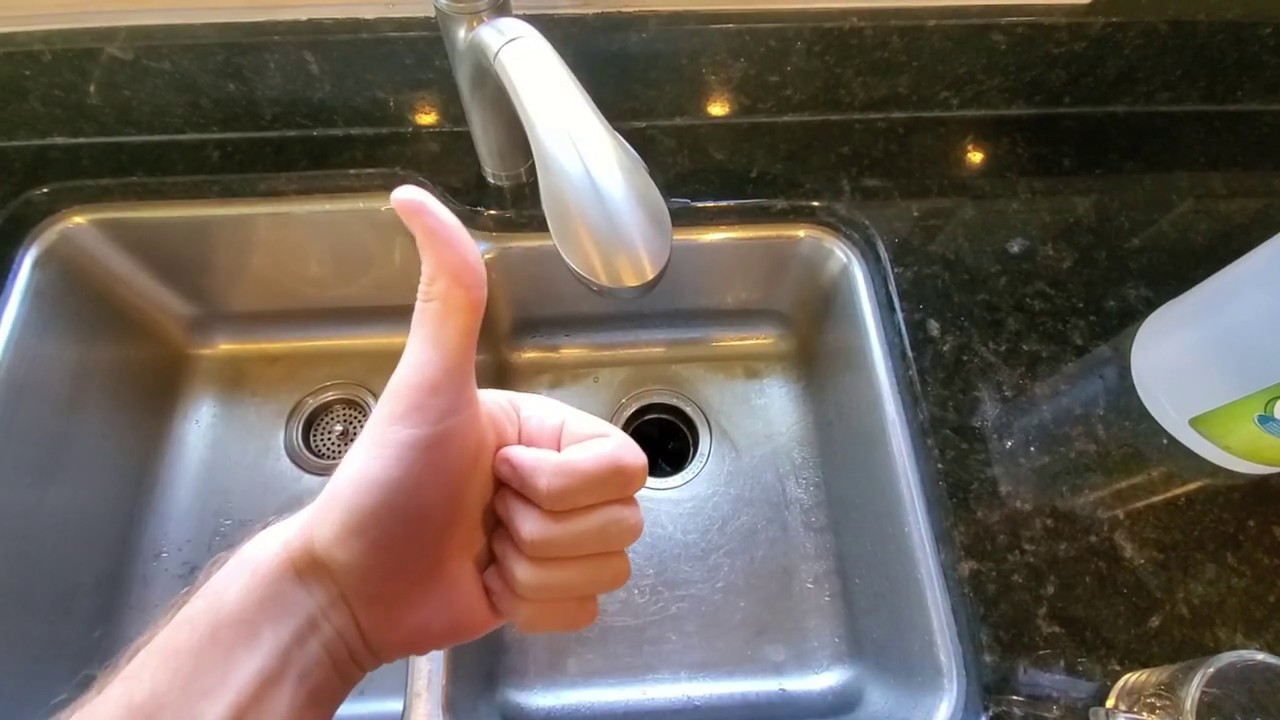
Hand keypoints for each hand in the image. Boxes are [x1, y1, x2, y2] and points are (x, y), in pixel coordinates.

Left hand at [288, 185, 648, 666]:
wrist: (353, 583)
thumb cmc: (385, 485)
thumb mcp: (426, 385)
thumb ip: (449, 296)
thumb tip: (414, 197)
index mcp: (552, 432)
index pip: (624, 467)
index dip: (562, 484)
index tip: (499, 474)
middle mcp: (561, 481)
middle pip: (621, 520)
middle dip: (541, 530)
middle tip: (482, 515)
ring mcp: (558, 538)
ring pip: (607, 567)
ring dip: (533, 571)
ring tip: (481, 549)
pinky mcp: (549, 590)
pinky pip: (585, 609)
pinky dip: (533, 608)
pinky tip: (489, 584)